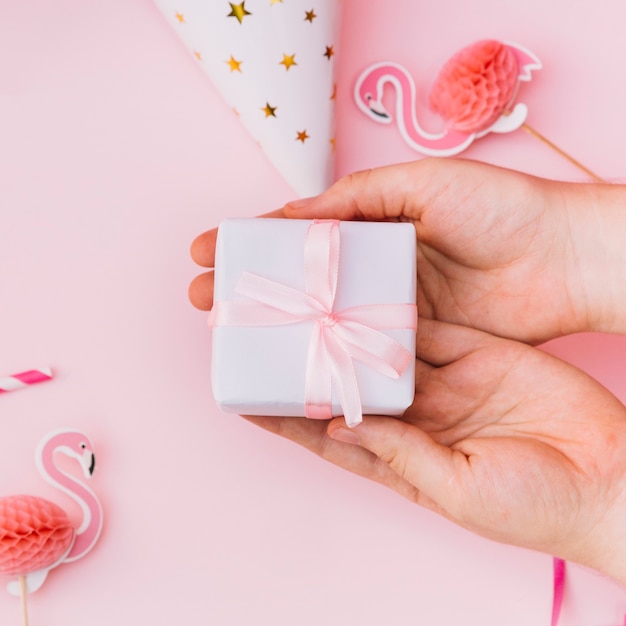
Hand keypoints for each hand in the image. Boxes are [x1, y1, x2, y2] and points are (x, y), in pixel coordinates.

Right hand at [191, 158, 625, 342]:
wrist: (559, 259)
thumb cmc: (496, 208)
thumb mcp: (419, 184)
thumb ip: (357, 197)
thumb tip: (294, 213)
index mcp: (372, 229)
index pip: (297, 238)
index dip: (250, 244)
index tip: (206, 250)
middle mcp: (374, 272)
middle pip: (299, 284)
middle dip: (248, 290)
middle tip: (202, 298)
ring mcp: (390, 311)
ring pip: (321, 321)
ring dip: (275, 329)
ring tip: (228, 332)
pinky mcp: (411, 346)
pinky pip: (357, 351)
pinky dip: (323, 358)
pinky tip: (287, 365)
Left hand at [242, 319, 625, 584]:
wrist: (608, 475)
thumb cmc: (534, 506)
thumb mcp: (460, 489)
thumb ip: (402, 454)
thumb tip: (341, 424)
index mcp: (399, 457)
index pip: (325, 434)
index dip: (283, 418)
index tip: (243, 399)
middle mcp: (411, 415)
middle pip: (344, 383)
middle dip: (306, 361)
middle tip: (265, 333)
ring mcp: (440, 381)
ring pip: (377, 347)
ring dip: (344, 327)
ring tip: (305, 301)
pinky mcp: (470, 352)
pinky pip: (422, 326)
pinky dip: (392, 309)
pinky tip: (363, 289)